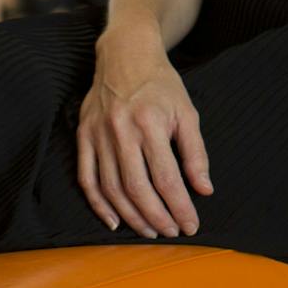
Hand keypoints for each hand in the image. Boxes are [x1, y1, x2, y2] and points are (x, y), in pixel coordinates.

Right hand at [75, 24, 211, 237]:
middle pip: (137, 188)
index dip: (180, 207)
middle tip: (171, 232)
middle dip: (157, 217)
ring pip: (112, 188)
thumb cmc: (161, 84)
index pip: (167, 178)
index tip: (190, 225)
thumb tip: (204, 190)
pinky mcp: (83, 135)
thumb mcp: (187, 112)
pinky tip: (115, 221)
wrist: (125, 54)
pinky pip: (87, 178)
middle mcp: (121, 130)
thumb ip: (196, 153)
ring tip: (150, 231)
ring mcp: (98, 134)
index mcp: (151, 123)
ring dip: (131, 216)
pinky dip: (99, 204)